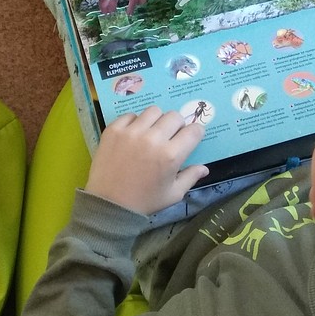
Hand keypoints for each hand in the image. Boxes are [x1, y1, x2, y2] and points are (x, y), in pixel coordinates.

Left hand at [85, 106, 208, 215]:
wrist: (109, 204)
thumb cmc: (144, 201)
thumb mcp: (173, 194)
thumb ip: (190, 177)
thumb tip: (205, 168)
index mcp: (171, 155)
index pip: (194, 131)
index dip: (196, 132)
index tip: (191, 137)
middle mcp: (153, 139)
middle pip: (175, 116)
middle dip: (177, 125)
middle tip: (171, 136)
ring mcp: (132, 132)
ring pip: (153, 111)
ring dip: (157, 120)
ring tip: (151, 132)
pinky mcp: (114, 129)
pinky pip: (131, 115)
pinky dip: (135, 122)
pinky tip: (134, 135)